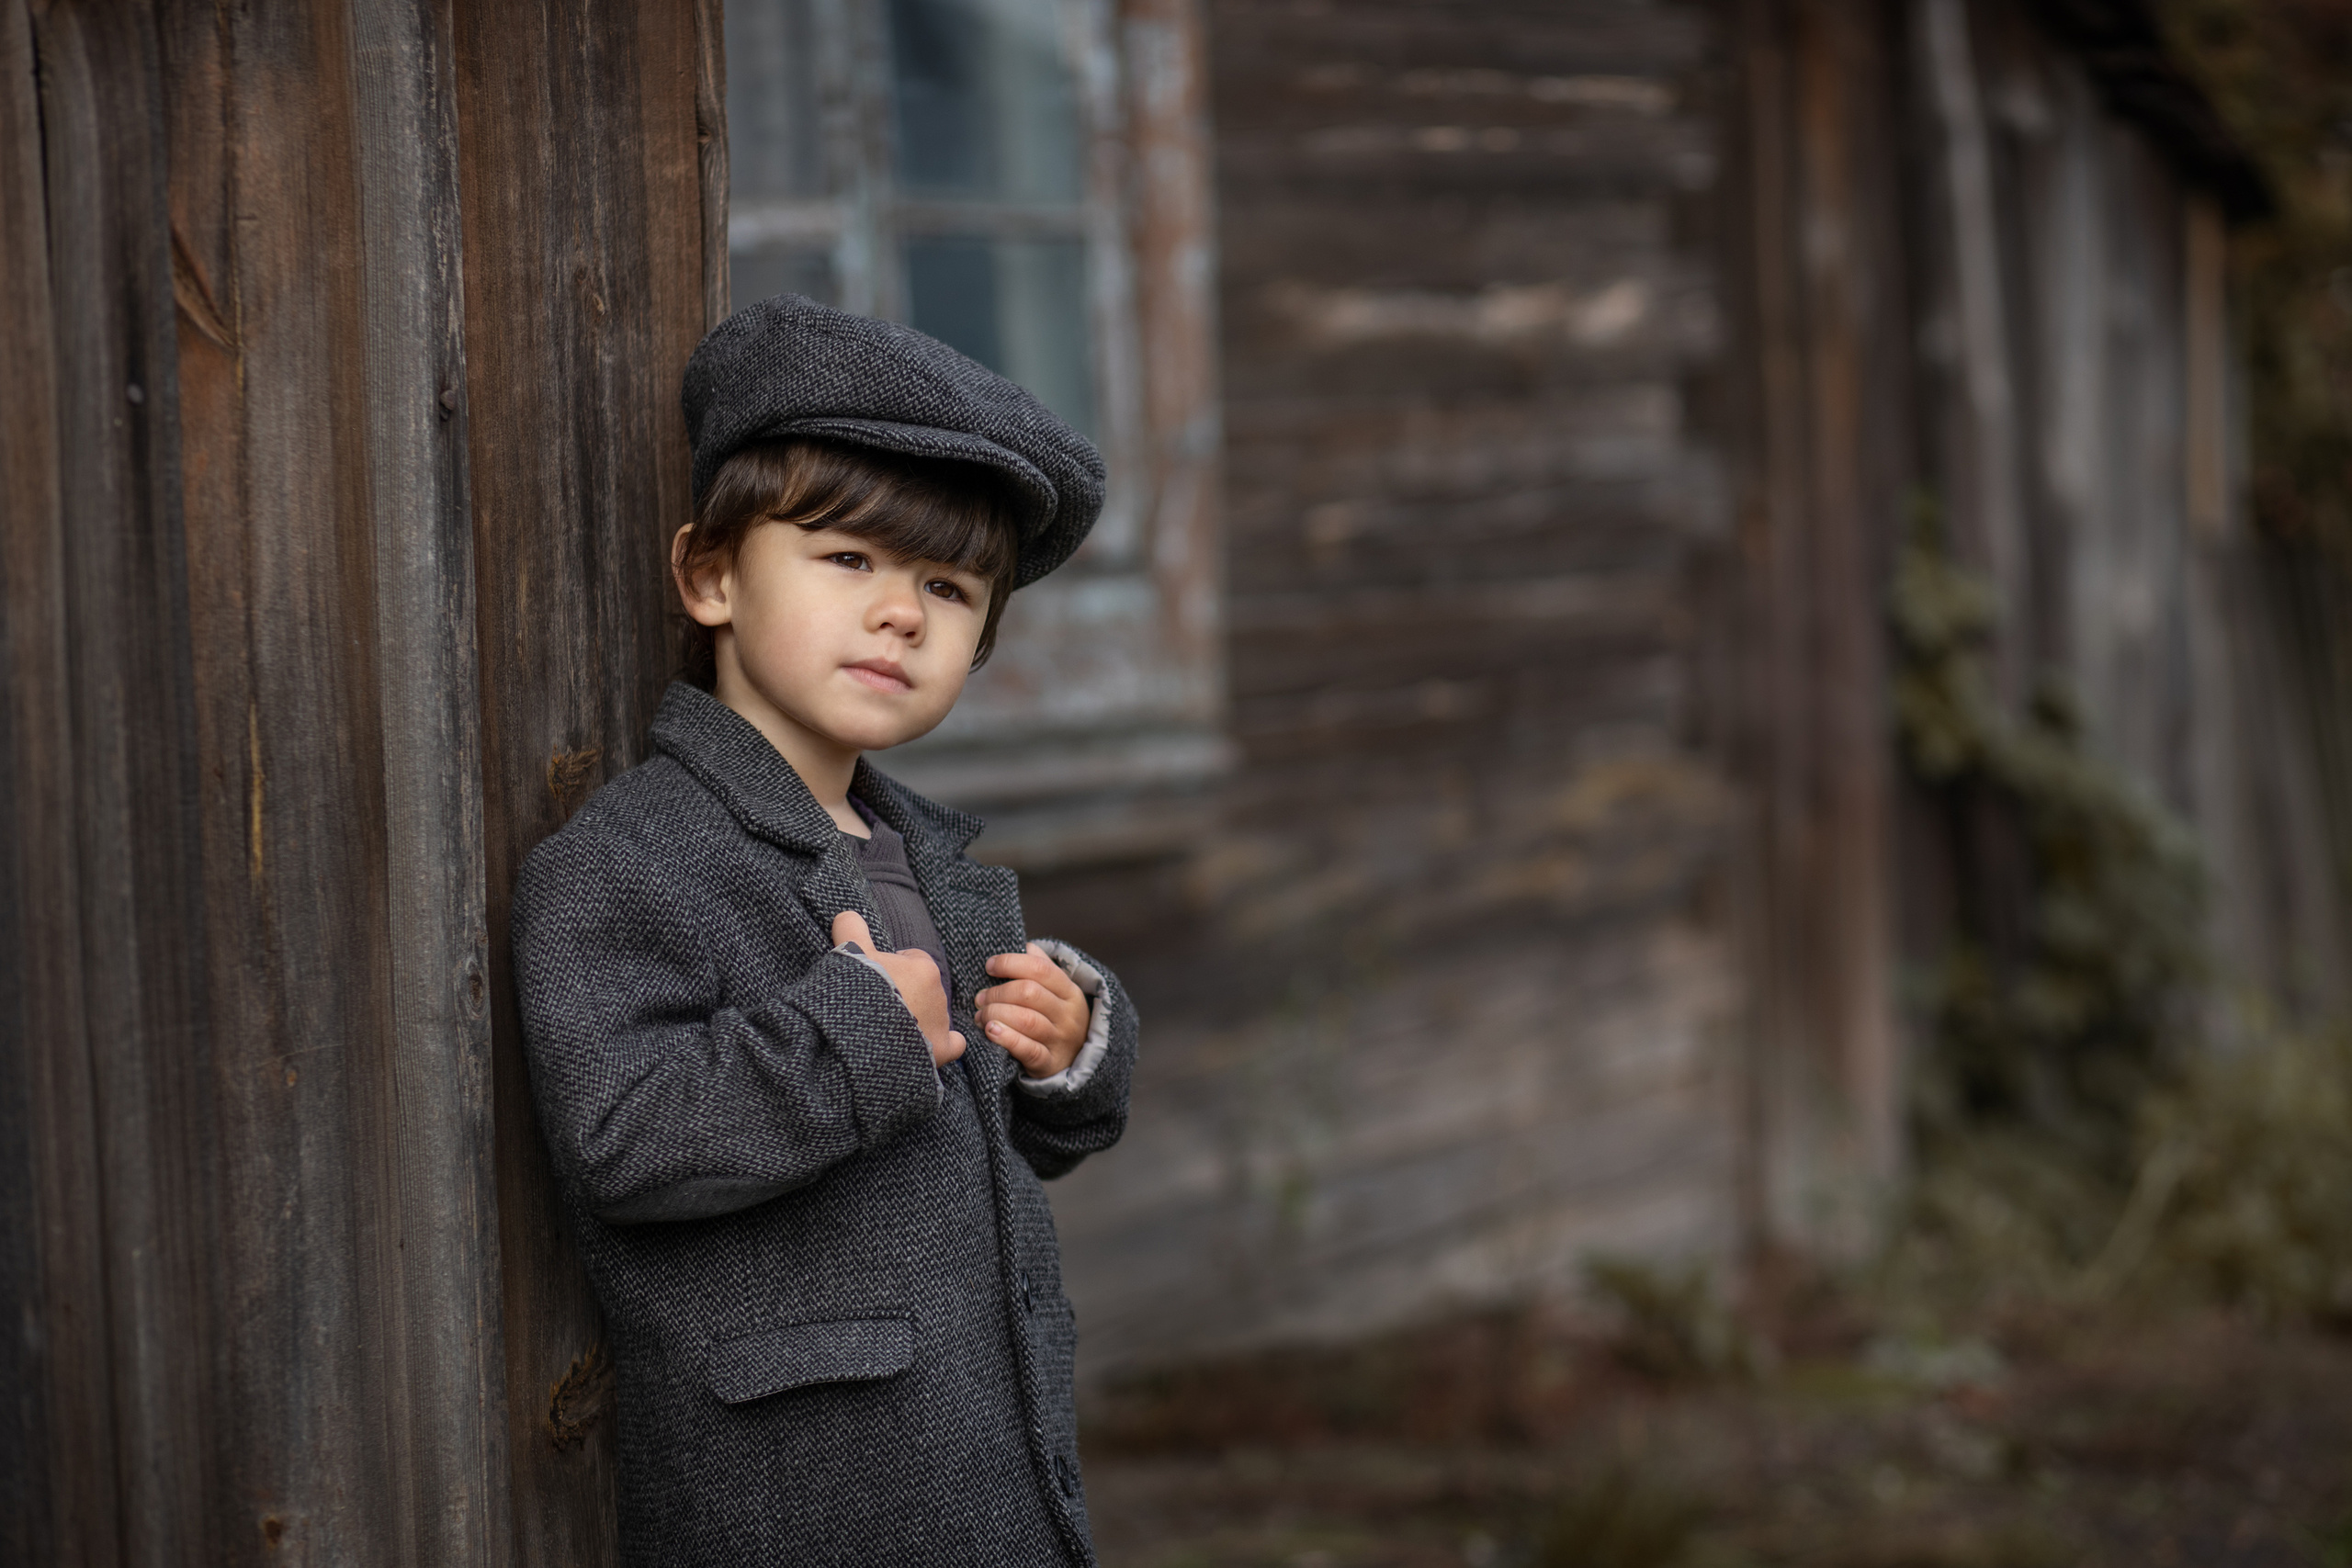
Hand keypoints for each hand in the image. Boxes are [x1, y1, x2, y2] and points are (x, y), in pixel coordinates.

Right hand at [832, 911, 964, 1066]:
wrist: (858, 1036)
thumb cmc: (858, 992)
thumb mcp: (851, 954)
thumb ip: (852, 929)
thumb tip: (847, 913)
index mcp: (922, 967)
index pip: (911, 961)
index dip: (892, 971)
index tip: (876, 982)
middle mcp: (938, 994)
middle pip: (923, 989)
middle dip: (906, 996)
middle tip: (878, 1008)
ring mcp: (941, 1022)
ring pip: (933, 1015)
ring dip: (917, 1020)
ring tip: (888, 1031)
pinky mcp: (941, 1049)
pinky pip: (954, 1044)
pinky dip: (943, 1045)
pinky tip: (928, 1047)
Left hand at [976, 944, 1088, 1078]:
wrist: (1077, 1060)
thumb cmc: (1056, 1018)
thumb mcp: (1057, 992)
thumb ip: (1041, 968)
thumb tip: (1025, 946)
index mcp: (1069, 991)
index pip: (1040, 969)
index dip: (1011, 963)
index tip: (989, 966)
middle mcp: (1067, 1014)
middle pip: (1029, 993)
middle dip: (997, 993)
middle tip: (980, 998)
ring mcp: (1060, 1039)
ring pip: (1026, 1020)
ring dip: (996, 1014)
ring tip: (981, 1016)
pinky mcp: (1049, 1062)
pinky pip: (1027, 1049)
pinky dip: (1006, 1038)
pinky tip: (991, 1031)